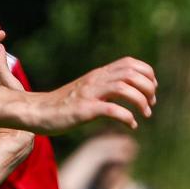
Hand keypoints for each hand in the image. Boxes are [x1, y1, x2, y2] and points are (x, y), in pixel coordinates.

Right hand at [27, 57, 158, 132]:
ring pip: (124, 89)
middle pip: (131, 73)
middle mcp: (96, 80)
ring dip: (140, 102)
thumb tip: (134, 91)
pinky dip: (126, 117)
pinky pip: (111, 110)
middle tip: (150, 104)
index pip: (130, 63)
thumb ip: (108, 87)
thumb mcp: (90, 90)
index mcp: (99, 74)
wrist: (38, 111)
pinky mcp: (83, 110)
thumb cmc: (66, 104)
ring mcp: (89, 94)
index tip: (152, 91)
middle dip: (148, 88)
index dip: (147, 74)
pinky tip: (131, 125)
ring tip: (145, 114)